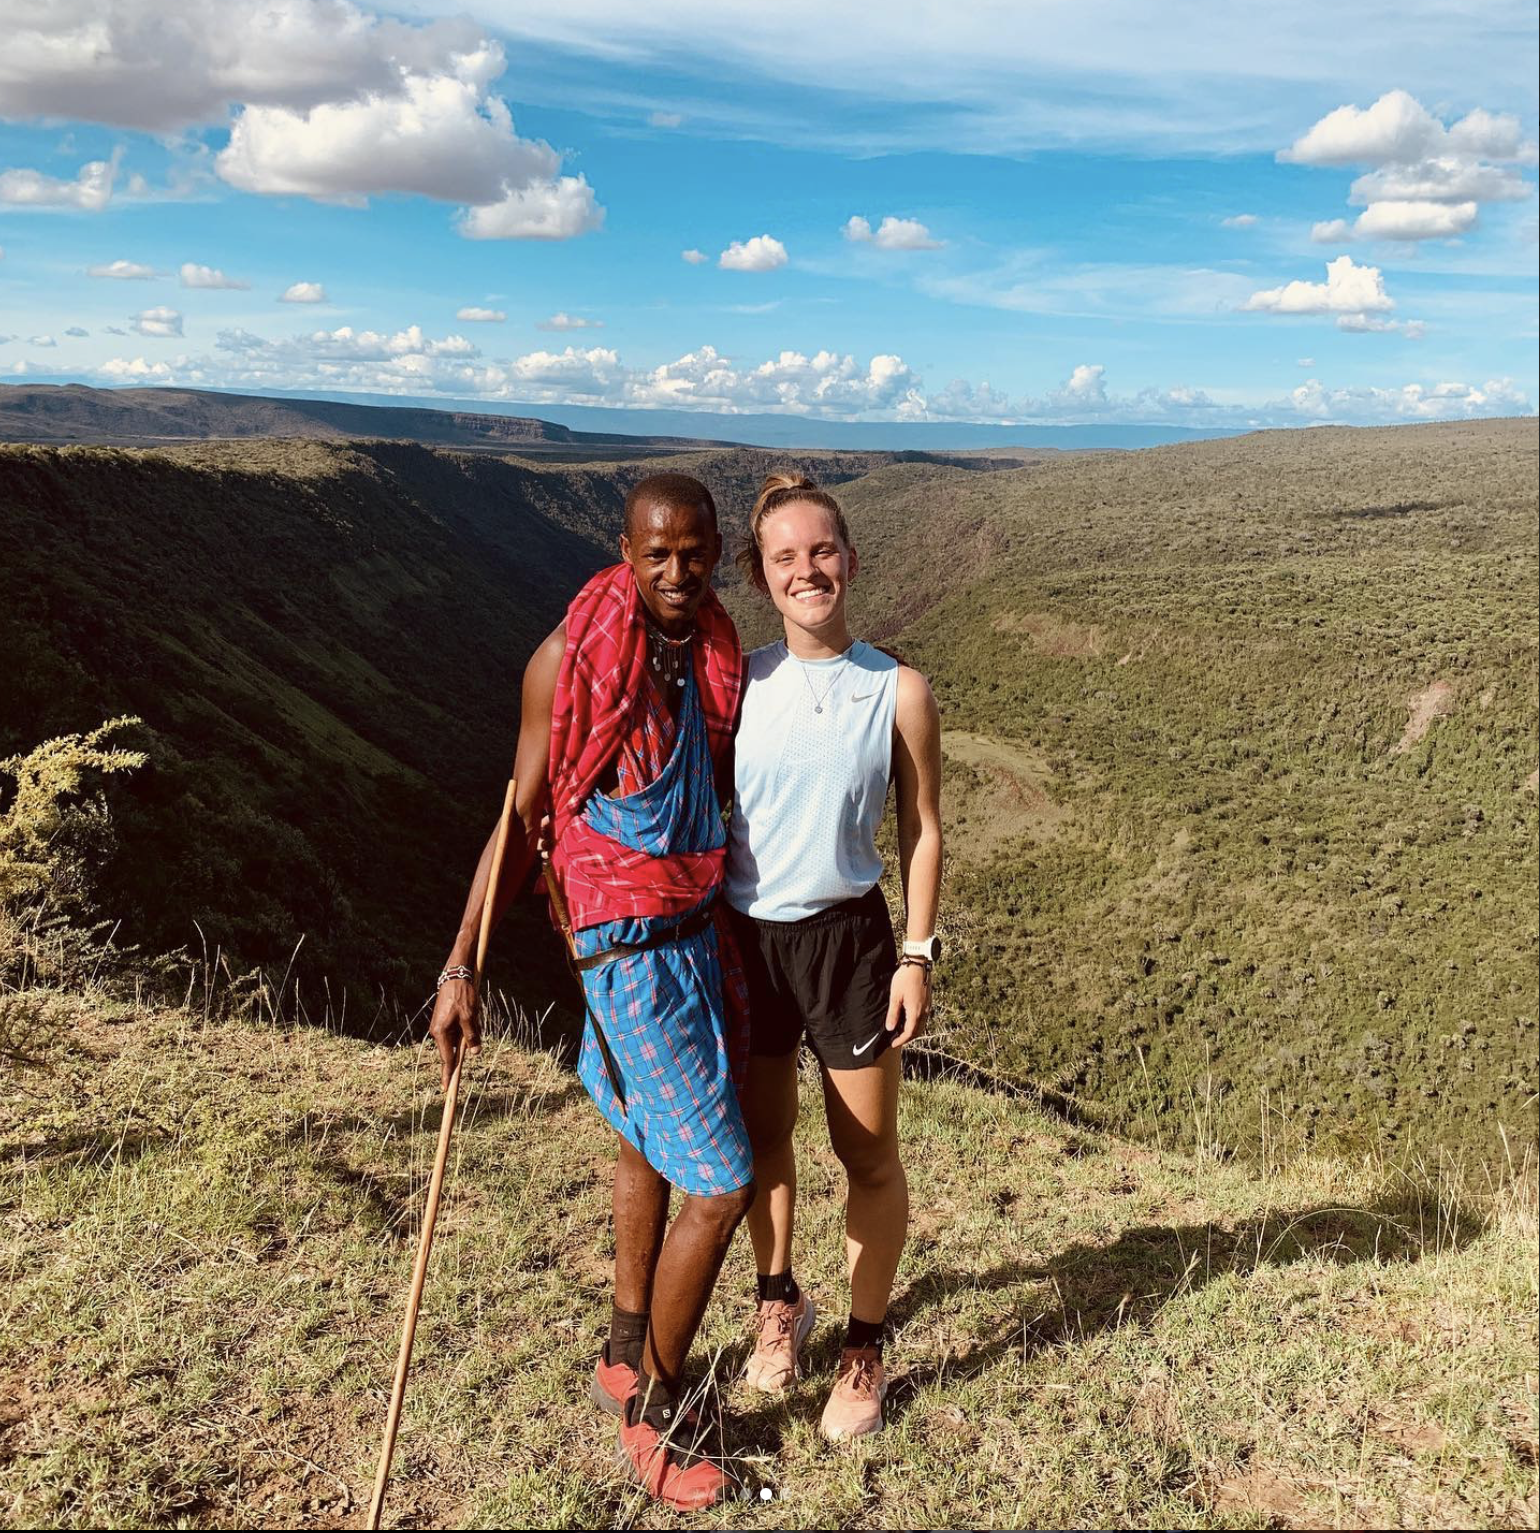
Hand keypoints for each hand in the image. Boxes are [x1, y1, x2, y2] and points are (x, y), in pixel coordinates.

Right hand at [427, 975, 480, 1090]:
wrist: (455, 976)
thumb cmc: (462, 995)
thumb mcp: (470, 1016)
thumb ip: (471, 1035)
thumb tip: (474, 1052)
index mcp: (440, 1032)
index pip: (446, 1059)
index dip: (449, 1074)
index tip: (447, 1089)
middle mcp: (438, 1031)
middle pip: (451, 1051)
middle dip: (460, 1055)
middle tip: (462, 1066)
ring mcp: (441, 1026)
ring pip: (456, 1040)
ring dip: (466, 1036)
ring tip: (472, 1016)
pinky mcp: (445, 1020)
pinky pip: (456, 1031)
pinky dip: (465, 1029)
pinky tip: (472, 1015)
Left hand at [883, 961, 930, 1051]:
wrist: (918, 964)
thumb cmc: (905, 978)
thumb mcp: (895, 996)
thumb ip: (893, 1013)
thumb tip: (890, 1028)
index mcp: (915, 1012)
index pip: (909, 1032)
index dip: (901, 1040)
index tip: (893, 1044)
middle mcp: (924, 1011)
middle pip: (917, 1031)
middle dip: (907, 1038)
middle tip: (896, 1040)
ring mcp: (927, 1006)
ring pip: (921, 1025)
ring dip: (912, 1031)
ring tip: (901, 1031)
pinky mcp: (928, 1001)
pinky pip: (923, 1017)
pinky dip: (916, 1023)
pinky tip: (908, 1019)